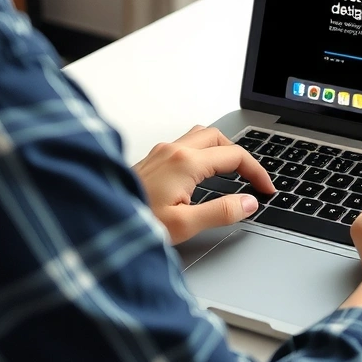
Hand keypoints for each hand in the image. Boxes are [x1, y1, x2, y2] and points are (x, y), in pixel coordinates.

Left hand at [133, 126, 274, 244]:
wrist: (95, 221)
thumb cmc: (132, 223)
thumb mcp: (184, 225)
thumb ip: (221, 212)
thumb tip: (248, 203)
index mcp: (185, 162)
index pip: (235, 156)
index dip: (257, 172)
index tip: (266, 190)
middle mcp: (172, 150)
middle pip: (219, 137)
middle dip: (241, 155)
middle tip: (252, 179)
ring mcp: (160, 152)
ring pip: (201, 136)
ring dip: (221, 150)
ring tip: (232, 172)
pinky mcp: (151, 159)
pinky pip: (185, 144)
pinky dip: (204, 153)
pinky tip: (203, 173)